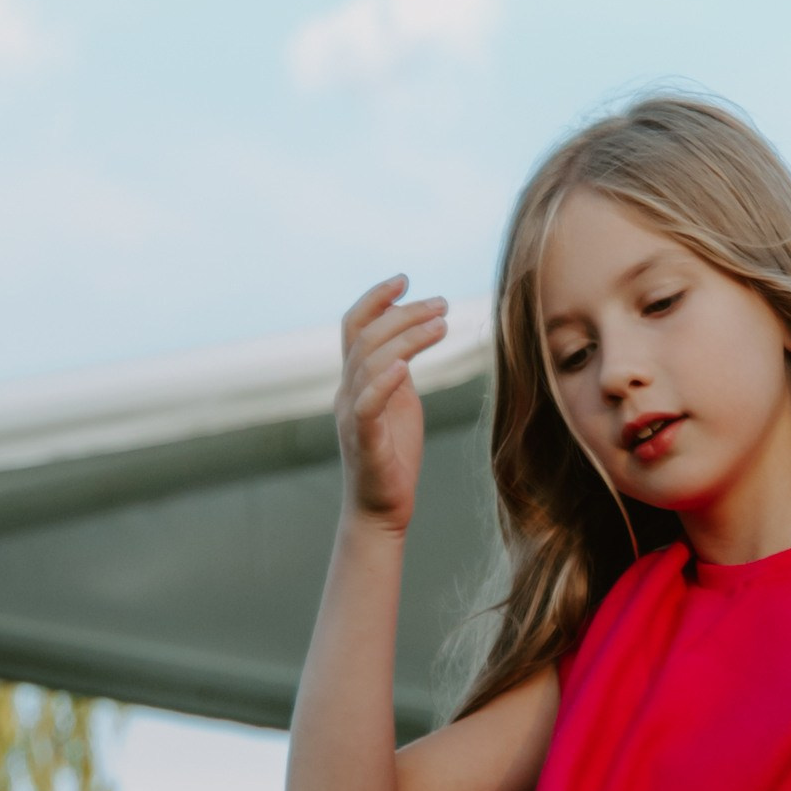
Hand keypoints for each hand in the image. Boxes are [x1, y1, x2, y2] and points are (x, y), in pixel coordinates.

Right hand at [335, 275, 448, 533]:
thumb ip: (398, 369)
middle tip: (442, 303)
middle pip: (367, 336)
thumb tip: (415, 334)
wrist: (381, 511)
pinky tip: (407, 366)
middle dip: (405, 313)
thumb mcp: (399, 401)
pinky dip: (384, 382)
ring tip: (443, 323)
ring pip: (370, 362)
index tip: (404, 279)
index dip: (375, 298)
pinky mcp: (364, 442)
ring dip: (408, 337)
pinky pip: (367, 404)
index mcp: (354, 381)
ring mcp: (352, 417)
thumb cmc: (393, 457)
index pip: (354, 326)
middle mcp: (347, 393)